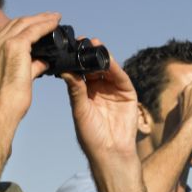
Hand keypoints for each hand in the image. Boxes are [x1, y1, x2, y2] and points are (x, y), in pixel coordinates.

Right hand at [0, 12, 60, 121]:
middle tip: (50, 17)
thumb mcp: (17, 79)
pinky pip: (33, 30)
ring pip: (24, 23)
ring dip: (41, 19)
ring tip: (54, 17)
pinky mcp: (14, 47)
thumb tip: (43, 62)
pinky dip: (45, 25)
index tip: (37, 25)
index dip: (23, 26)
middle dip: (33, 19)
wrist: (0, 111)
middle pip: (14, 24)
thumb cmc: (7, 103)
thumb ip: (30, 67)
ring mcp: (1, 44)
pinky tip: (55, 23)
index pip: (6, 32)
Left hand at [62, 40, 139, 162]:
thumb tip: (64, 70)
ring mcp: (114, 90)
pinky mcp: (127, 94)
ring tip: (94, 44)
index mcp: (85, 92)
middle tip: (82, 40)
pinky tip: (107, 58)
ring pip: (108, 69)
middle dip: (89, 53)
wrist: (110, 151)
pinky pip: (121, 77)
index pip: (81, 70)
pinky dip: (115, 67)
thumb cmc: (90, 135)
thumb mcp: (80, 109)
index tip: (69, 46)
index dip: (76, 58)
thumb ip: (75, 89)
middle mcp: (100, 89)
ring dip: (102, 56)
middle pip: (95, 66)